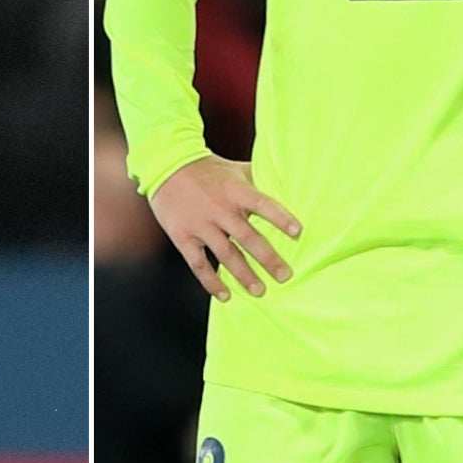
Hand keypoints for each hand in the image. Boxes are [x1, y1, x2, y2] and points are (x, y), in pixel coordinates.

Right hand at [148, 155, 301, 301]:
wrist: (166, 167)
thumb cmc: (206, 169)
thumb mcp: (234, 169)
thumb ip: (258, 179)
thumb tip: (287, 186)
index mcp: (236, 191)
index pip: (263, 205)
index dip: (281, 218)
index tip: (297, 233)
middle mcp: (220, 209)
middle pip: (248, 238)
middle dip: (268, 259)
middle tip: (284, 276)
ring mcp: (201, 225)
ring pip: (226, 255)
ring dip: (244, 275)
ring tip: (259, 290)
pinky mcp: (183, 237)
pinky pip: (199, 264)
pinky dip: (211, 281)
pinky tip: (224, 295)